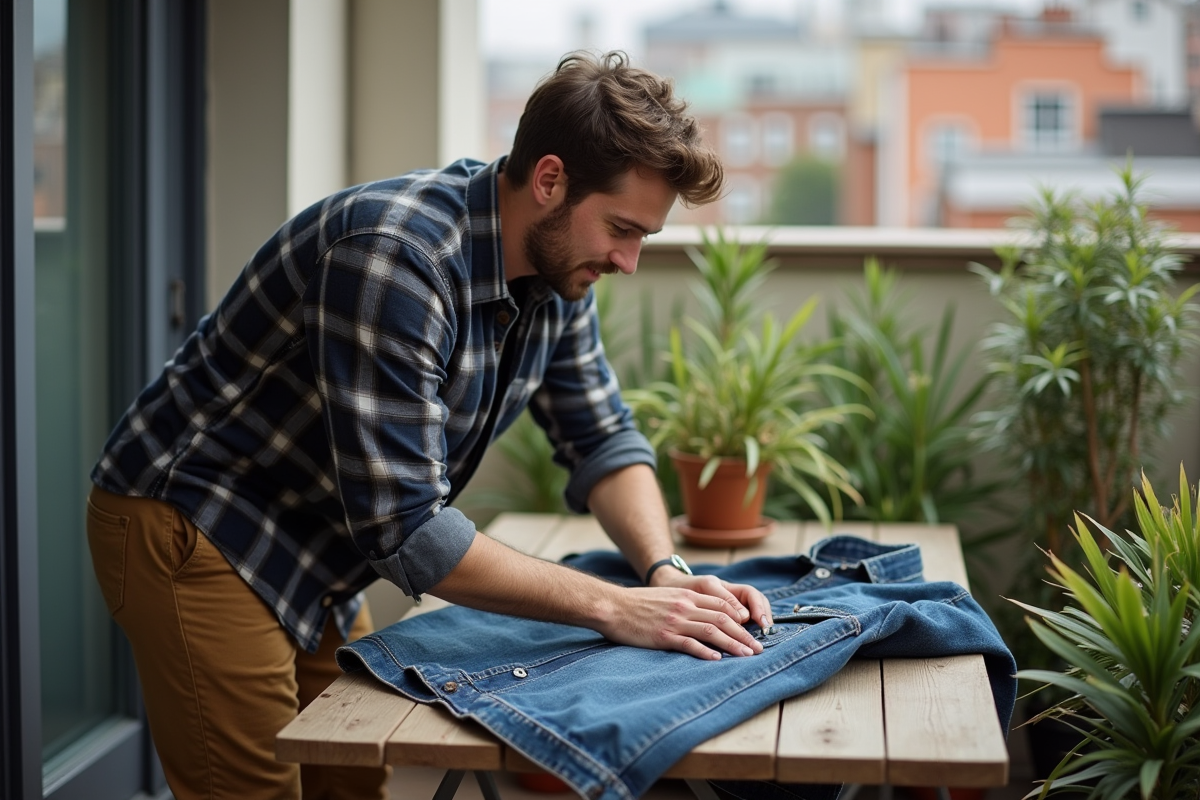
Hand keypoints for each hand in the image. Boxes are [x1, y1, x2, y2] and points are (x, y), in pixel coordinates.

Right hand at [598, 573, 773, 660]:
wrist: (613, 606)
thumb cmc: (638, 603)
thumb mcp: (667, 597)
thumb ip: (686, 603)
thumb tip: (706, 618)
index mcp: (687, 595)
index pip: (722, 605)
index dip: (741, 618)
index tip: (752, 630)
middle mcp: (685, 606)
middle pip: (723, 619)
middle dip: (744, 634)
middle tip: (758, 648)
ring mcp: (675, 621)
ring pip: (712, 632)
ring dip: (733, 644)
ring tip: (747, 656)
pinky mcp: (664, 636)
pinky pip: (689, 644)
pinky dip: (706, 652)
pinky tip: (718, 659)